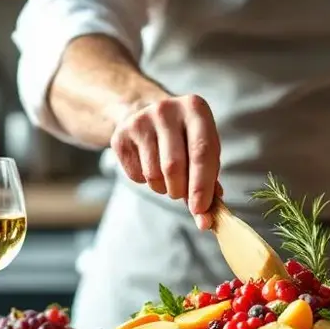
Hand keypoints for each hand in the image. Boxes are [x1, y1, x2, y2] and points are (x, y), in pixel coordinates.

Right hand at [110, 94, 221, 229]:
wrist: (146, 115)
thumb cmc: (184, 139)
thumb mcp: (202, 150)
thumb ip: (209, 183)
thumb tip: (207, 220)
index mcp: (195, 108)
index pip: (202, 151)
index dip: (202, 185)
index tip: (200, 210)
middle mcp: (166, 109)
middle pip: (174, 165)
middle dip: (180, 190)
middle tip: (181, 194)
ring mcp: (140, 120)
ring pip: (154, 174)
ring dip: (163, 188)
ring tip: (167, 179)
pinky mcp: (120, 135)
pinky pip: (136, 175)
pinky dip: (146, 182)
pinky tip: (149, 167)